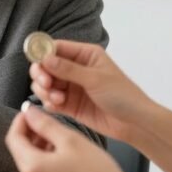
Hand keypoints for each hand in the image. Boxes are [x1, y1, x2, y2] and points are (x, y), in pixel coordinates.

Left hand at [6, 105, 128, 171]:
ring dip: (39, 148)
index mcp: (32, 167)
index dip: (21, 121)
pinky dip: (46, 164)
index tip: (32, 111)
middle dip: (30, 134)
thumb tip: (28, 111)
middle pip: (20, 152)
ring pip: (31, 164)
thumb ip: (45, 123)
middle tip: (48, 123)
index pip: (13, 138)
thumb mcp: (70, 139)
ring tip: (60, 140)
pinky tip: (64, 158)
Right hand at [30, 40, 153, 141]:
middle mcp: (75, 68)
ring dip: (45, 91)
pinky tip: (57, 106)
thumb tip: (45, 59)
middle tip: (46, 84)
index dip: (43, 54)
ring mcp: (71, 87)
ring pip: (45, 84)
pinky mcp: (69, 105)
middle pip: (46, 66)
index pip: (56, 48)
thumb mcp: (95, 79)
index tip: (37, 64)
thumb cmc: (122, 95)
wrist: (134, 123)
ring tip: (58, 100)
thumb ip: (68, 69)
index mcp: (84, 55)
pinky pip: (51, 101)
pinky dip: (49, 103)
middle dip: (42, 75)